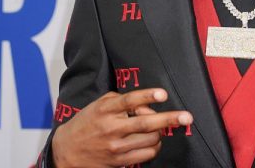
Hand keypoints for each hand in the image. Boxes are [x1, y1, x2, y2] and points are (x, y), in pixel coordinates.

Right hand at [51, 89, 192, 167]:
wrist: (67, 152)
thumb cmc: (87, 123)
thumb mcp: (99, 105)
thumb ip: (121, 100)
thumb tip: (146, 103)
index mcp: (105, 110)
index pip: (128, 101)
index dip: (147, 96)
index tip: (163, 94)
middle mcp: (111, 128)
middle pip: (146, 123)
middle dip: (169, 119)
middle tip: (186, 117)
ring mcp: (116, 147)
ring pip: (150, 140)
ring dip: (160, 132)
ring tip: (159, 128)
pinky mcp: (120, 161)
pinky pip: (147, 155)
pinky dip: (155, 147)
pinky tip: (152, 141)